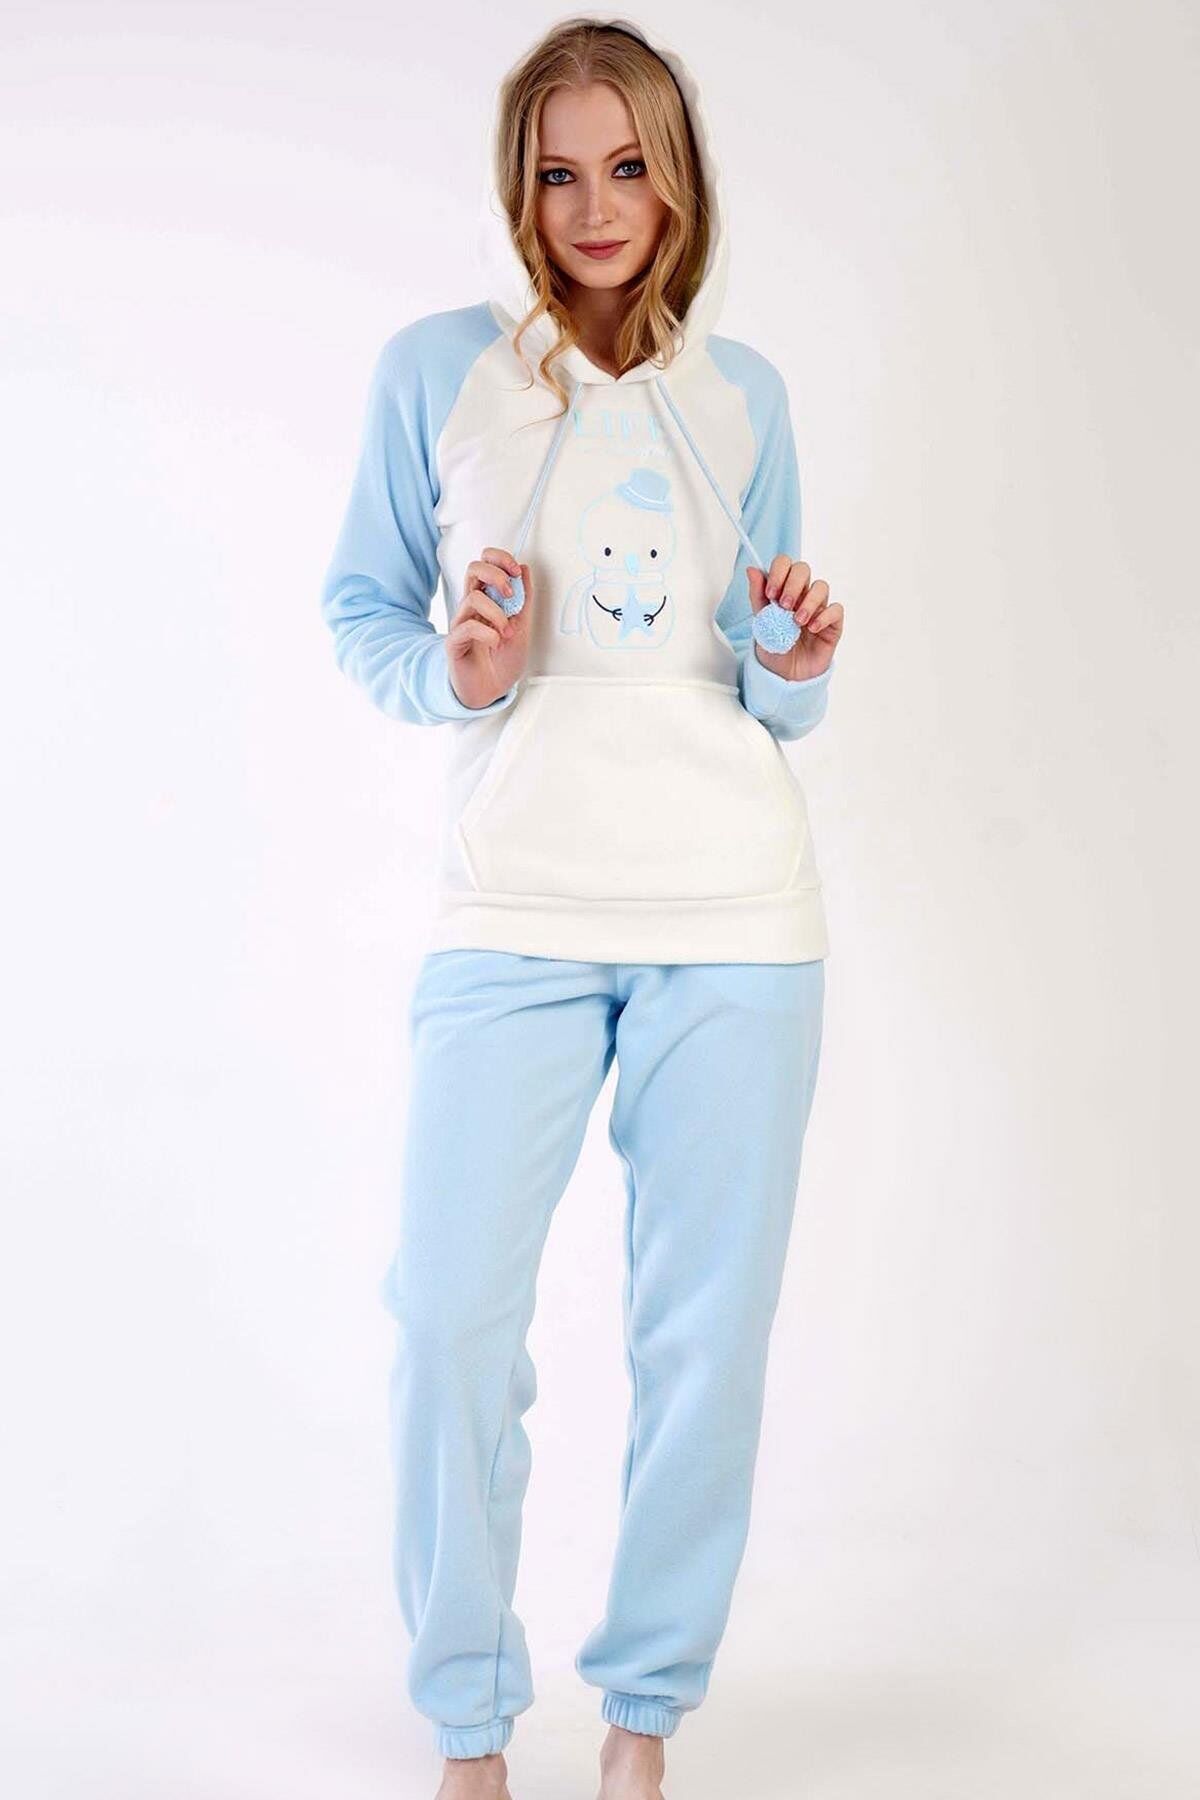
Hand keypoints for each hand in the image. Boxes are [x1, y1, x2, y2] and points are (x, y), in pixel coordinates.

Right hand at [447, 547, 531, 708]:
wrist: (491, 691)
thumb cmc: (503, 660)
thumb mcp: (522, 626)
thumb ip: (524, 600)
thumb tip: (525, 568)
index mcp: (488, 599)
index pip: (486, 563)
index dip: (500, 559)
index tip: (517, 572)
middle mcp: (472, 607)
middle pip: (474, 568)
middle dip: (496, 574)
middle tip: (510, 594)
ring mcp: (461, 622)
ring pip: (473, 597)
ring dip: (497, 613)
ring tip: (507, 632)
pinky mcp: (454, 642)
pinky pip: (466, 626)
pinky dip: (487, 632)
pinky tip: (496, 642)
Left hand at [747, 556, 842, 681]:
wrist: (786, 676)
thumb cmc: (775, 648)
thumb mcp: (760, 623)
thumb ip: (757, 596)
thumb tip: (752, 569)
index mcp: (783, 590)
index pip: (785, 564)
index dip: (779, 572)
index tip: (770, 593)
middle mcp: (802, 594)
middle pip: (804, 569)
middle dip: (792, 584)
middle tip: (784, 605)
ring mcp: (819, 607)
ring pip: (821, 586)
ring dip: (808, 601)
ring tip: (797, 621)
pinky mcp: (832, 623)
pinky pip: (835, 609)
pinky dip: (824, 616)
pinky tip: (812, 629)